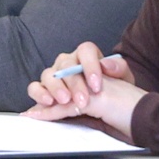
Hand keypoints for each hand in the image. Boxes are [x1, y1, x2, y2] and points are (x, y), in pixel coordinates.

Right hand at [25, 42, 144, 141]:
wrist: (108, 108)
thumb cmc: (113, 92)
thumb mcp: (123, 80)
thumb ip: (119, 68)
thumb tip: (106, 64)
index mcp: (86, 56)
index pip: (85, 50)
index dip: (90, 66)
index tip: (97, 86)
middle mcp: (67, 63)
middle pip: (65, 65)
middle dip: (74, 83)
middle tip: (82, 100)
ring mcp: (54, 76)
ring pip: (48, 74)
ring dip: (55, 88)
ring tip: (64, 101)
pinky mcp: (44, 90)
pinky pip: (35, 88)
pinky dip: (38, 94)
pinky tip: (48, 103)